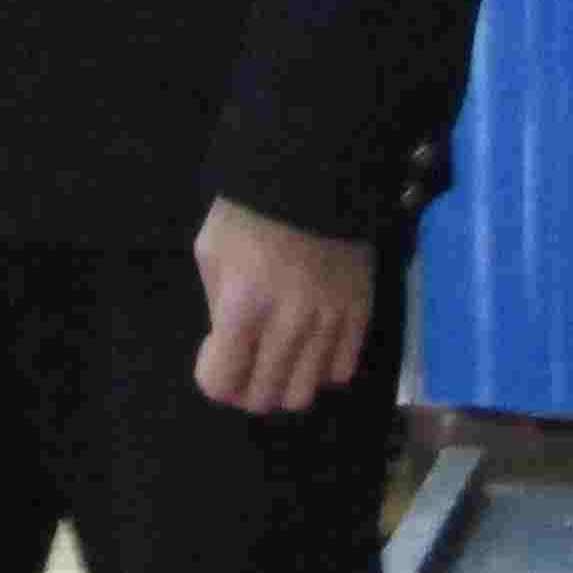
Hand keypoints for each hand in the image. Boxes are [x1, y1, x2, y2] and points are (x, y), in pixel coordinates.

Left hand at [195, 198, 373, 415]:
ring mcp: (329, 323)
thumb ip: (218, 306)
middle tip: (246, 360)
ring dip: (285, 383)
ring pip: (305, 392)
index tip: (215, 353)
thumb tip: (231, 341)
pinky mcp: (360, 314)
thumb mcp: (212, 252)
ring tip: (280, 356)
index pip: (222, 383)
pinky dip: (322, 367)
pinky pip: (342, 370)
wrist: (315, 174)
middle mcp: (288, 326)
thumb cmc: (250, 211)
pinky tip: (313, 343)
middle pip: (264, 398)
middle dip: (246, 387)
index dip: (213, 376)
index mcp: (243, 308)